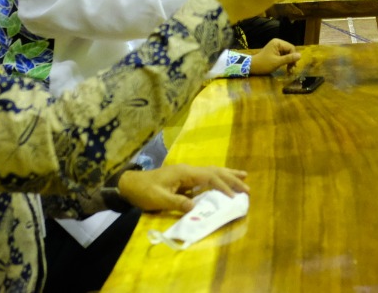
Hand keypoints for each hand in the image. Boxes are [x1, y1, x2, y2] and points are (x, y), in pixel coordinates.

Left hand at [116, 164, 248, 213]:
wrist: (130, 185)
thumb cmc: (144, 192)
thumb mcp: (159, 199)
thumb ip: (178, 202)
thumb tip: (195, 207)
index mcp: (185, 173)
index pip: (209, 177)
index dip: (222, 187)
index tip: (233, 197)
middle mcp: (188, 170)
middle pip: (215, 171)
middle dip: (231, 178)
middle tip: (247, 186)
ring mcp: (186, 173)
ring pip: (211, 172)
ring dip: (227, 175)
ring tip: (243, 177)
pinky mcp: (184, 179)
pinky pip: (206, 177)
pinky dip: (218, 179)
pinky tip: (223, 183)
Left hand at [249, 39, 300, 74]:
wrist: (252, 67)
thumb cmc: (264, 64)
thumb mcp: (277, 62)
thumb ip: (289, 58)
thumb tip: (300, 55)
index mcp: (278, 43)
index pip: (291, 48)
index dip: (294, 57)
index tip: (294, 66)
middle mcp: (278, 43)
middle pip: (290, 51)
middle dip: (292, 60)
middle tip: (292, 70)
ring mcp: (276, 48)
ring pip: (288, 54)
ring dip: (289, 62)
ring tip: (289, 71)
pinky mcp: (275, 53)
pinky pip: (284, 56)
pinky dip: (285, 62)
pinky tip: (287, 68)